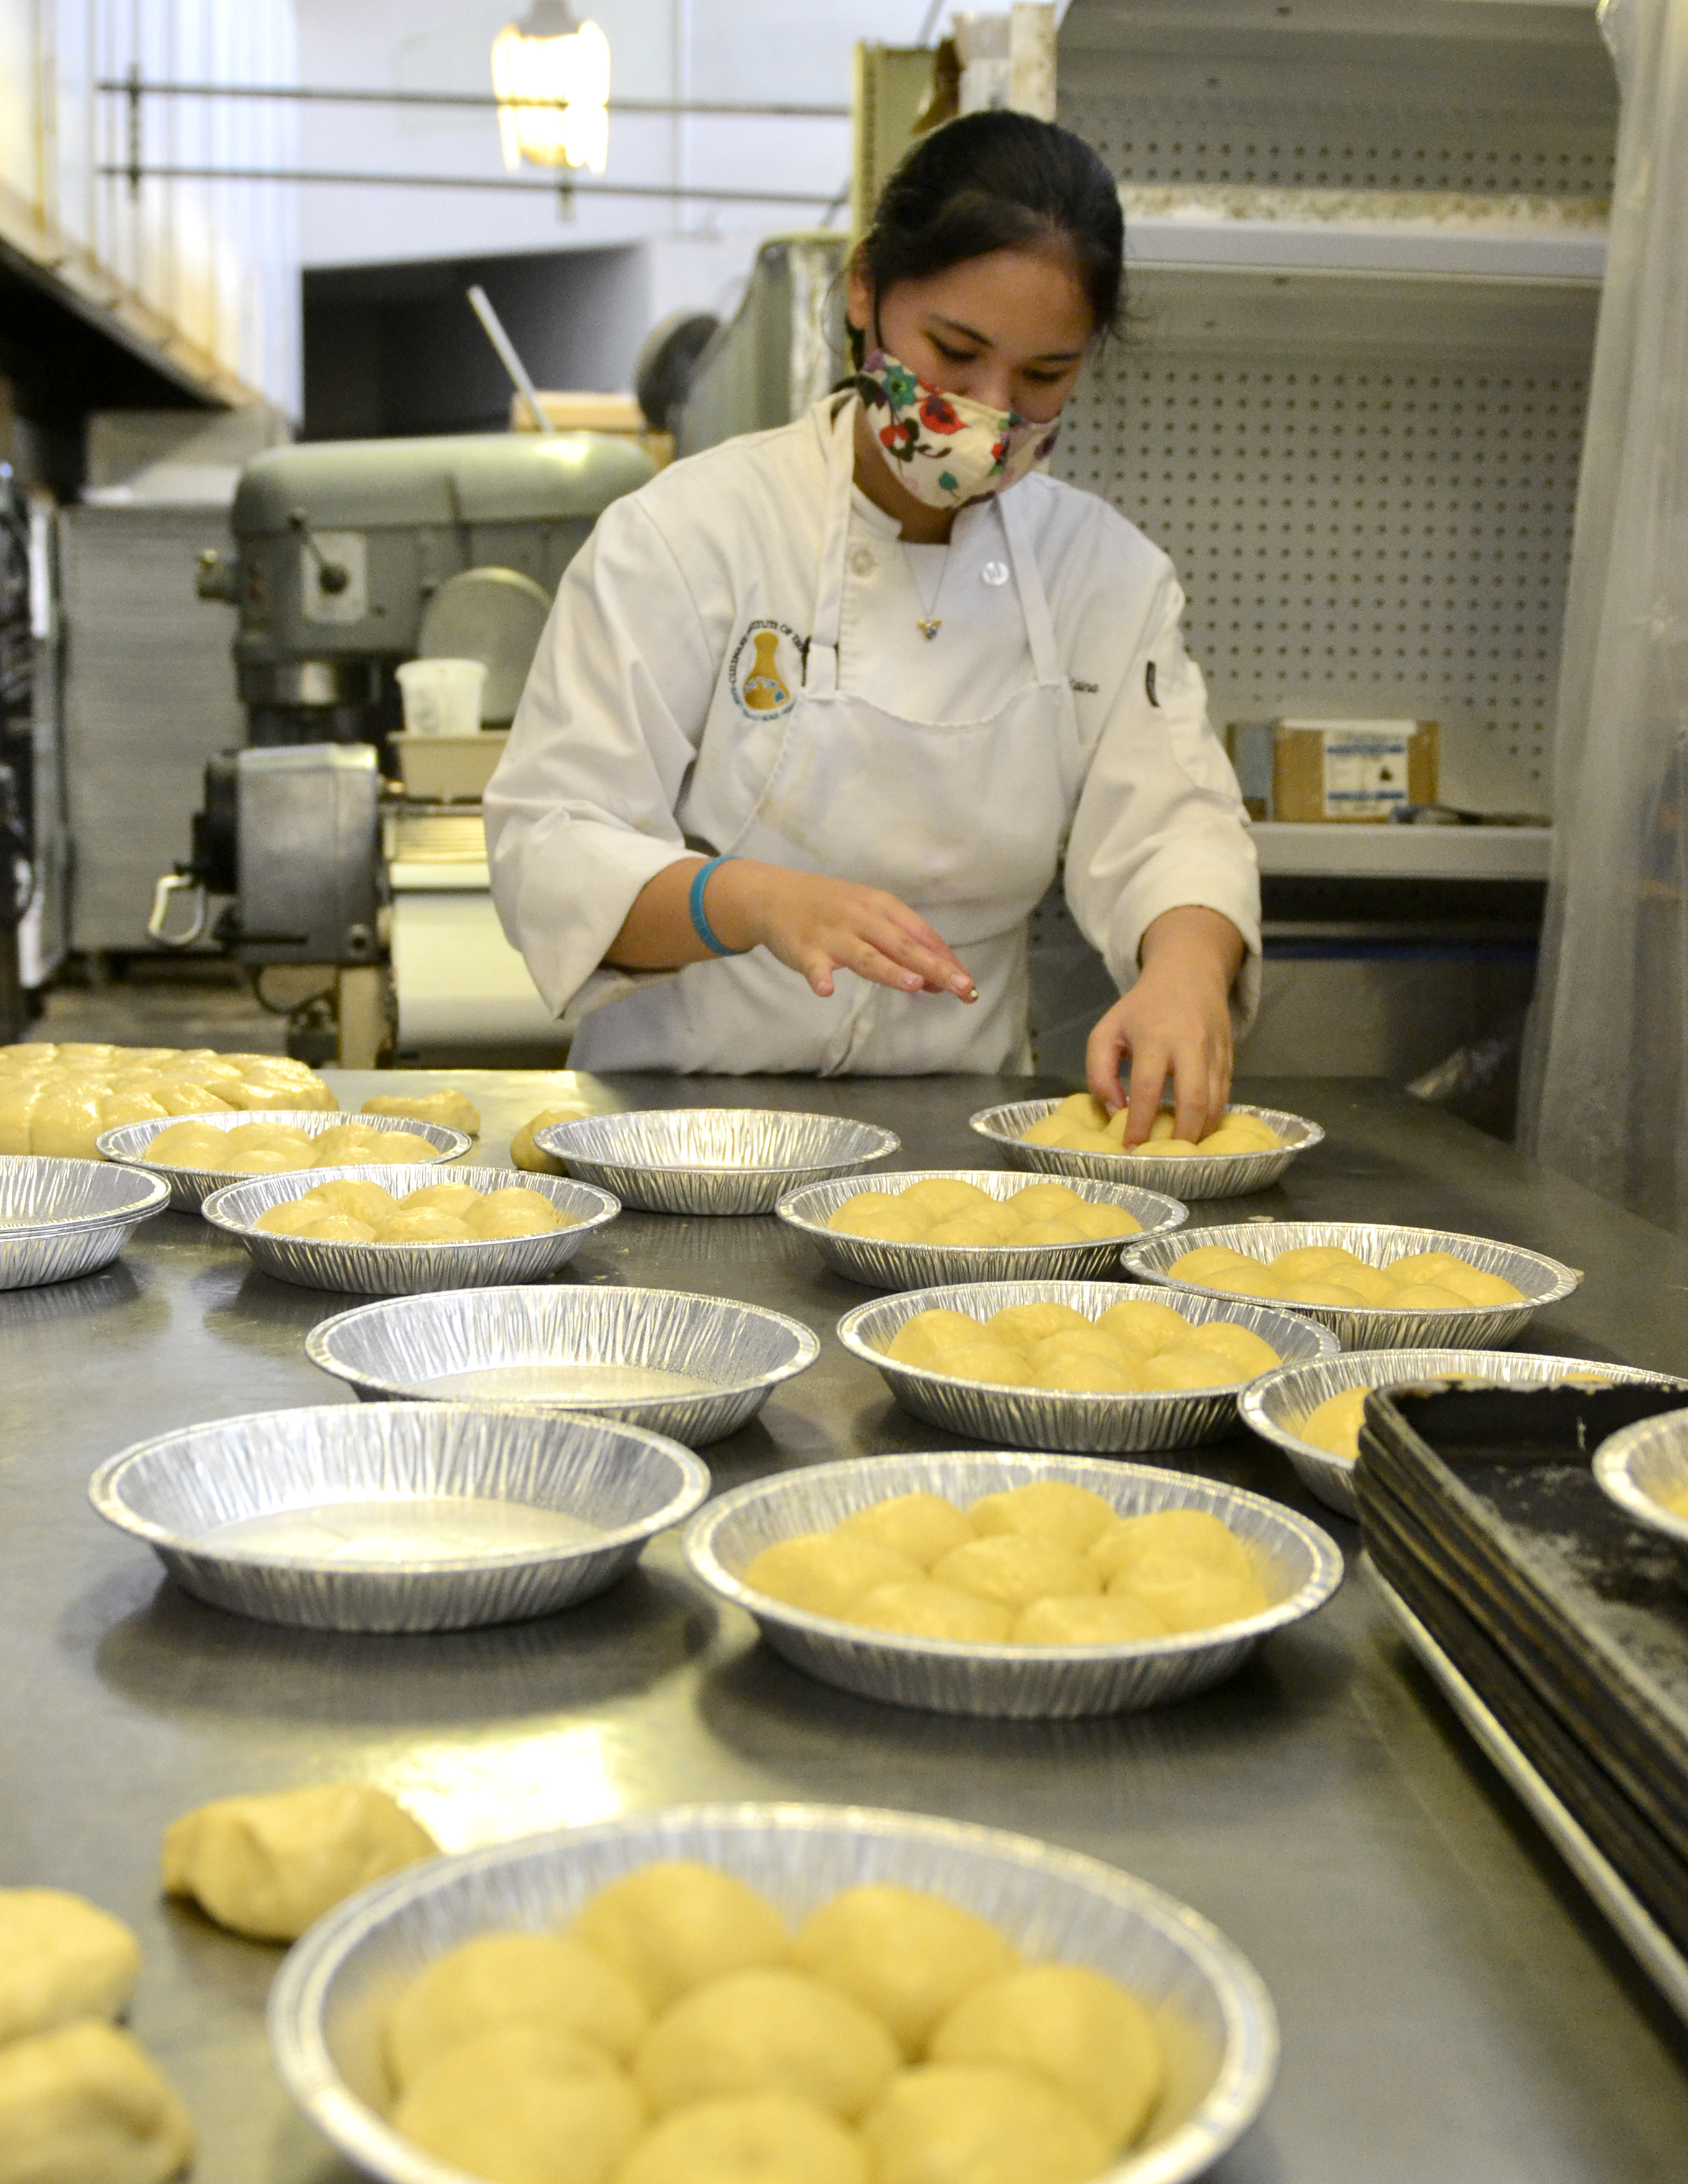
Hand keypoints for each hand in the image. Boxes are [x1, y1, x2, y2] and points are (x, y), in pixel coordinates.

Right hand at [709, 861, 977, 1003]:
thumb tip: (939, 979)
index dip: (946, 958)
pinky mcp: (805, 950)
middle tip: (962, 988)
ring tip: (915, 984)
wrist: (774, 896)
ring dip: (890, 970)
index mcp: (882, 906)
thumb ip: (902, 947)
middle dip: (934, 967)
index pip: (921, 934)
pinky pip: (813, 966)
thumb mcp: (870, 917)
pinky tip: (825, 990)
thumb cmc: (832, 909)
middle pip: (903, 945)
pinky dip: (819, 977)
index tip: (969, 983)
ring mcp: (833, 934)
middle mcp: (862, 918)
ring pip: (866, 955)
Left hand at [1085, 906, 1244, 1145]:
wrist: (1189, 973)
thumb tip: (1114, 1110)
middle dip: (1181, 1136)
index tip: (1130, 1149)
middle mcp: (1190, 1044)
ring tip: (1181, 1152)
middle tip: (1165, 1158)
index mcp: (1155, 1036)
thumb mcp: (1106, 1030)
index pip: (1147, 1088)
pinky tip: (1197, 1133)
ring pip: (1216, 1102)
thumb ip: (1099, 1071)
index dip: (1139, 1123)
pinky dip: (1212, 1119)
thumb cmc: (1141, 1008)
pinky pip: (1225, 1096)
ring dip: (1200, 1133)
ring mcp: (1215, 1051)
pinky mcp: (1230, 1057)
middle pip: (1194, 1099)